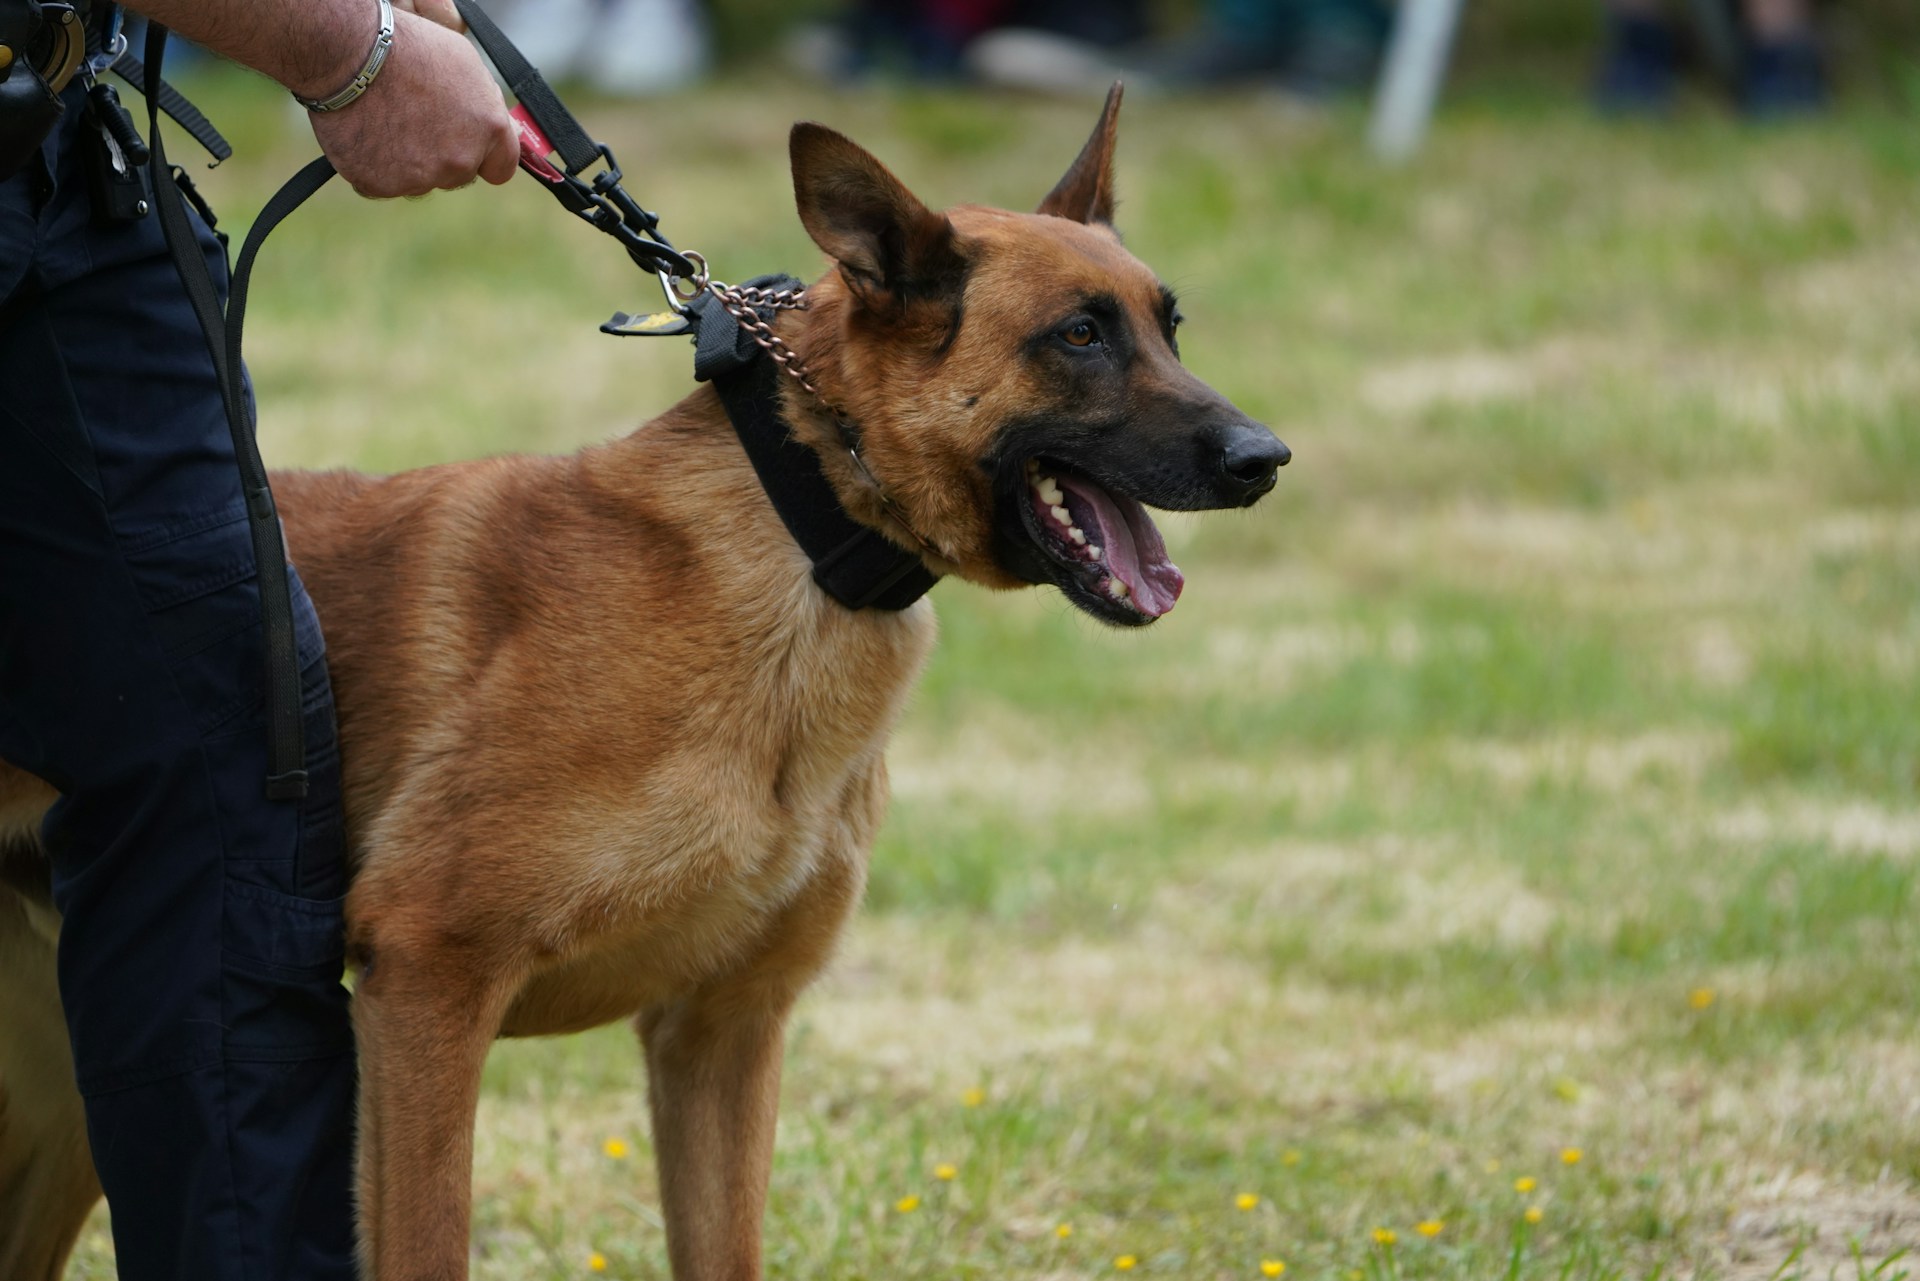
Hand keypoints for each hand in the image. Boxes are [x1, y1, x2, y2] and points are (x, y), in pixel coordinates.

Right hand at [306, 7, 517, 198]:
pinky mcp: (381, 185)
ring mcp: (421, 177)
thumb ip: (487, 106)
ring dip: (407, 161)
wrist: (349, 52)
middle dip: (442, 155)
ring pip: (419, 180)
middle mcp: (459, 161)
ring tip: (385, 120)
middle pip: (457, 174)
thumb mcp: (465, 63)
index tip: (468, 145)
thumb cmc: (408, 48)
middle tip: (414, 119)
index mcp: (488, 130)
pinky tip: (365, 133)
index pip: (500, 168)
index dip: (483, 156)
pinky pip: (382, 183)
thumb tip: (503, 128)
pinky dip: (373, 165)